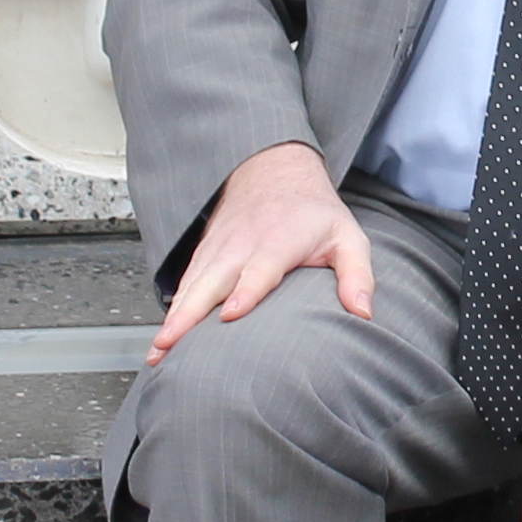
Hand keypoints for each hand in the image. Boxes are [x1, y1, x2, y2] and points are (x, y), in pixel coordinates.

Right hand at [148, 142, 374, 359]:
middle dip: (188, 314)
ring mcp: (218, 249)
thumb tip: (364, 313)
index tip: (231, 314)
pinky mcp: (204, 254)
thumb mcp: (347, 237)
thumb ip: (357, 275)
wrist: (274, 171)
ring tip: (157, 350)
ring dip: (172, 318)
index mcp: (277, 242)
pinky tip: (162, 336)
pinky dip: (171, 309)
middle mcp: (241, 245)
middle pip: (210, 282)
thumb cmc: (313, 212)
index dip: (245, 291)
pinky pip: (184, 283)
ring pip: (190, 286)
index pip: (259, 270)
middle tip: (170, 345)